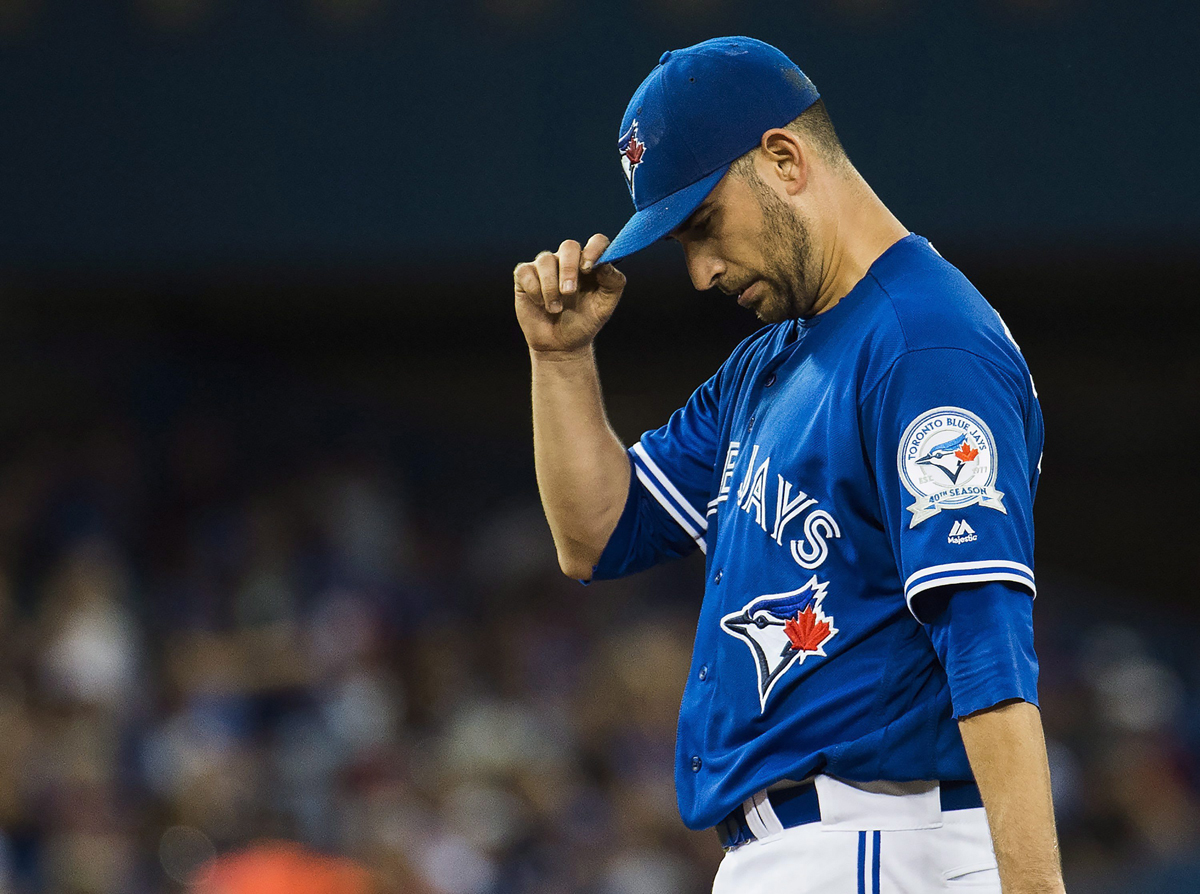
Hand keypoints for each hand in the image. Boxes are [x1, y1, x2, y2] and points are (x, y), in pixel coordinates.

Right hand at [514, 234, 625, 355]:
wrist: (561, 345)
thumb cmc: (584, 322)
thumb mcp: (605, 306)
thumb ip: (613, 282)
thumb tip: (605, 263)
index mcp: (591, 264)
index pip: (597, 242)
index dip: (594, 249)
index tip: (589, 268)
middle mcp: (568, 261)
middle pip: (569, 246)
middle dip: (568, 269)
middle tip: (568, 292)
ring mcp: (546, 267)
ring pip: (546, 260)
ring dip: (550, 287)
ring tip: (555, 309)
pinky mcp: (525, 276)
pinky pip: (525, 272)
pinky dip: (534, 289)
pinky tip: (540, 304)